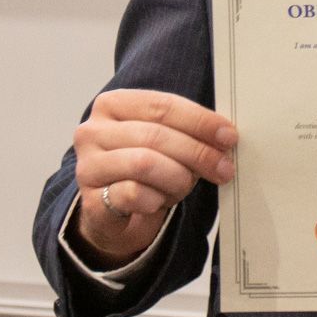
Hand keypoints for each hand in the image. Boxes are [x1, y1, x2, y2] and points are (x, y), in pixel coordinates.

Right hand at [70, 88, 236, 267]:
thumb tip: (225, 136)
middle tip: (223, 168)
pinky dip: (157, 199)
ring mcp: (88, 166)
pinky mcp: (91, 201)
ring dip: (178, 177)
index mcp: (112, 104)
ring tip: (187, 185)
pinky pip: (134, 194)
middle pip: (155, 135)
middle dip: (197, 152)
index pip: (162, 105)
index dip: (199, 121)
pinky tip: (160, 201)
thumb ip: (187, 132)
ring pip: (145, 164)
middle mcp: (93, 131)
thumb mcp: (164, 142)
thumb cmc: (143, 169)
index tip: (228, 136)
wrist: (113, 212)